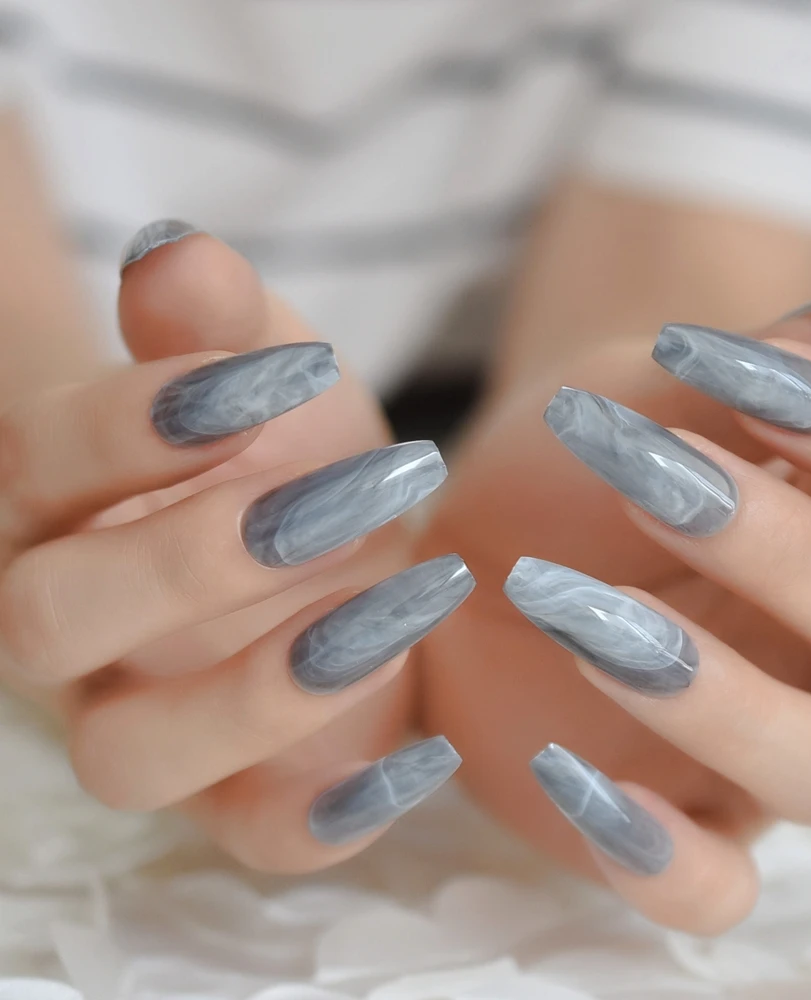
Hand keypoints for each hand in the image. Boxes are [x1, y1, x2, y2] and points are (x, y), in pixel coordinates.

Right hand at [0, 224, 465, 872]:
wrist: (353, 547)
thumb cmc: (297, 449)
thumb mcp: (273, 372)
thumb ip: (219, 321)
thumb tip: (171, 250)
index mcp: (62, 509)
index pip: (38, 466)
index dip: (140, 422)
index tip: (282, 374)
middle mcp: (79, 634)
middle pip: (48, 622)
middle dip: (194, 555)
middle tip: (352, 492)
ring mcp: (155, 728)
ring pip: (132, 757)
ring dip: (263, 690)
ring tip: (408, 600)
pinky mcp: (246, 797)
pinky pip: (258, 840)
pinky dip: (335, 816)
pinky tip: (427, 751)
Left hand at [418, 301, 810, 931]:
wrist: (482, 540)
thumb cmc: (573, 465)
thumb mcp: (633, 402)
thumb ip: (733, 376)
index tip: (707, 361)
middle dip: (781, 551)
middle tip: (643, 484)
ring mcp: (764, 747)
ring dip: (716, 695)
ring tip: (575, 612)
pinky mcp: (681, 821)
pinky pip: (717, 890)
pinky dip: (660, 854)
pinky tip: (565, 767)